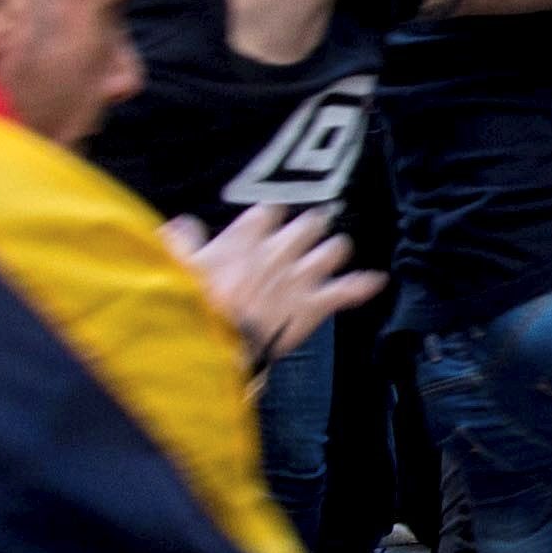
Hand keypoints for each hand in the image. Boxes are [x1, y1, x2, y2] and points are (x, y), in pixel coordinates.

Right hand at [165, 202, 382, 362]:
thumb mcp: (174, 267)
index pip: (270, 209)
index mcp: (245, 236)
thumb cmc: (191, 307)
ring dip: (335, 250)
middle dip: (313, 226)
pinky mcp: (313, 305)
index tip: (274, 215)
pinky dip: (362, 285)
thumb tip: (182, 225)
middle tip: (314, 229)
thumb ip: (180, 241)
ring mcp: (300, 276)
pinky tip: (376, 280)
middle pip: (309, 223)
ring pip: (333, 250)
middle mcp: (278, 249)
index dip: (275, 213)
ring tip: (336, 251)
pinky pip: (347, 289)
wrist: (213, 343)